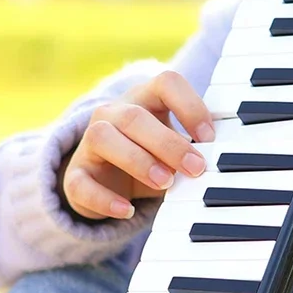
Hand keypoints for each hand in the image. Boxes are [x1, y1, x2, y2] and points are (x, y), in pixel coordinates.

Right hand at [61, 71, 214, 220]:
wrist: (107, 184)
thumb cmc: (150, 159)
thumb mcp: (174, 152)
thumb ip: (192, 152)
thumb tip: (216, 162)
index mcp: (145, 99)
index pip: (167, 83)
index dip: (190, 105)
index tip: (210, 137)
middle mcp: (113, 114)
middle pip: (135, 116)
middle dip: (168, 143)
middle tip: (195, 168)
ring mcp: (89, 143)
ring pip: (103, 138)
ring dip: (137, 160)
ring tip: (165, 182)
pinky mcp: (75, 176)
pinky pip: (81, 183)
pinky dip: (104, 198)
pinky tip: (127, 209)